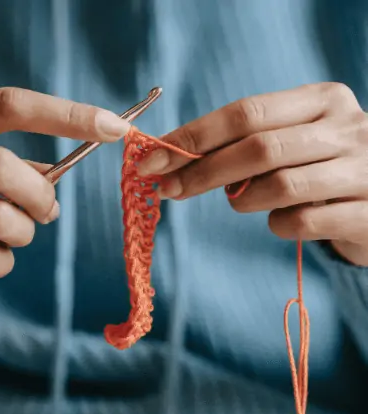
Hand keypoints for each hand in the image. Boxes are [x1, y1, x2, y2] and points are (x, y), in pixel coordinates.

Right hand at [0, 87, 129, 279]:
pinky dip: (5, 259)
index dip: (69, 115)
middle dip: (42, 194)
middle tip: (48, 209)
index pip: (10, 106)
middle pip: (5, 168)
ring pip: (1, 219)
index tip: (114, 126)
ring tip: (15, 231)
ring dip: (25, 230)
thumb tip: (52, 180)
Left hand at [138, 82, 367, 265]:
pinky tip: (280, 220)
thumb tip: (174, 159)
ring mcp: (363, 170)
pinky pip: (301, 222)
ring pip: (280, 185)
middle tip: (168, 189)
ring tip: (241, 201)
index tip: (153, 159)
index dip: (193, 137)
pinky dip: (277, 225)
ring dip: (243, 200)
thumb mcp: (292, 140)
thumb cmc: (320, 167)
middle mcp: (347, 129)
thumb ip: (246, 143)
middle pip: (257, 148)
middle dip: (202, 172)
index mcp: (322, 101)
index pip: (246, 113)